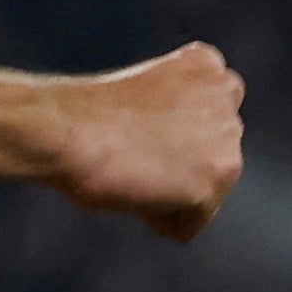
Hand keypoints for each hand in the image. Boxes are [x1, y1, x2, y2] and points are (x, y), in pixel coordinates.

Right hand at [35, 46, 243, 239]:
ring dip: (168, 195)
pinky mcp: (215, 177)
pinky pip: (187, 226)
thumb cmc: (82, 118)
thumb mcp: (141, 98)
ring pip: (204, 195)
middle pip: (211, 163)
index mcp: (206, 65)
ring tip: (134, 169)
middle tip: (132, 154)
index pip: (209, 124)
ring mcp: (226, 137)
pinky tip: (136, 191)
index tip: (137, 134)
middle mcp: (226, 95)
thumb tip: (182, 159)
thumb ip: (175, 118)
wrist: (65, 129)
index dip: (170, 140)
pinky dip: (159, 221)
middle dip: (177, 169)